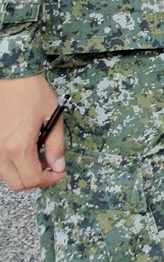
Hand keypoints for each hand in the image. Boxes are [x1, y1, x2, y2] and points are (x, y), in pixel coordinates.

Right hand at [0, 75, 66, 191]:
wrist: (10, 77)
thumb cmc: (31, 92)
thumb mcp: (52, 116)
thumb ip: (56, 145)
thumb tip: (58, 165)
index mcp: (18, 146)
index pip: (31, 179)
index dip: (49, 181)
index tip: (59, 172)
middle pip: (16, 184)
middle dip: (36, 180)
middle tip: (50, 165)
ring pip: (5, 176)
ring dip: (23, 172)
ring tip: (38, 154)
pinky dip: (12, 164)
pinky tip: (24, 149)